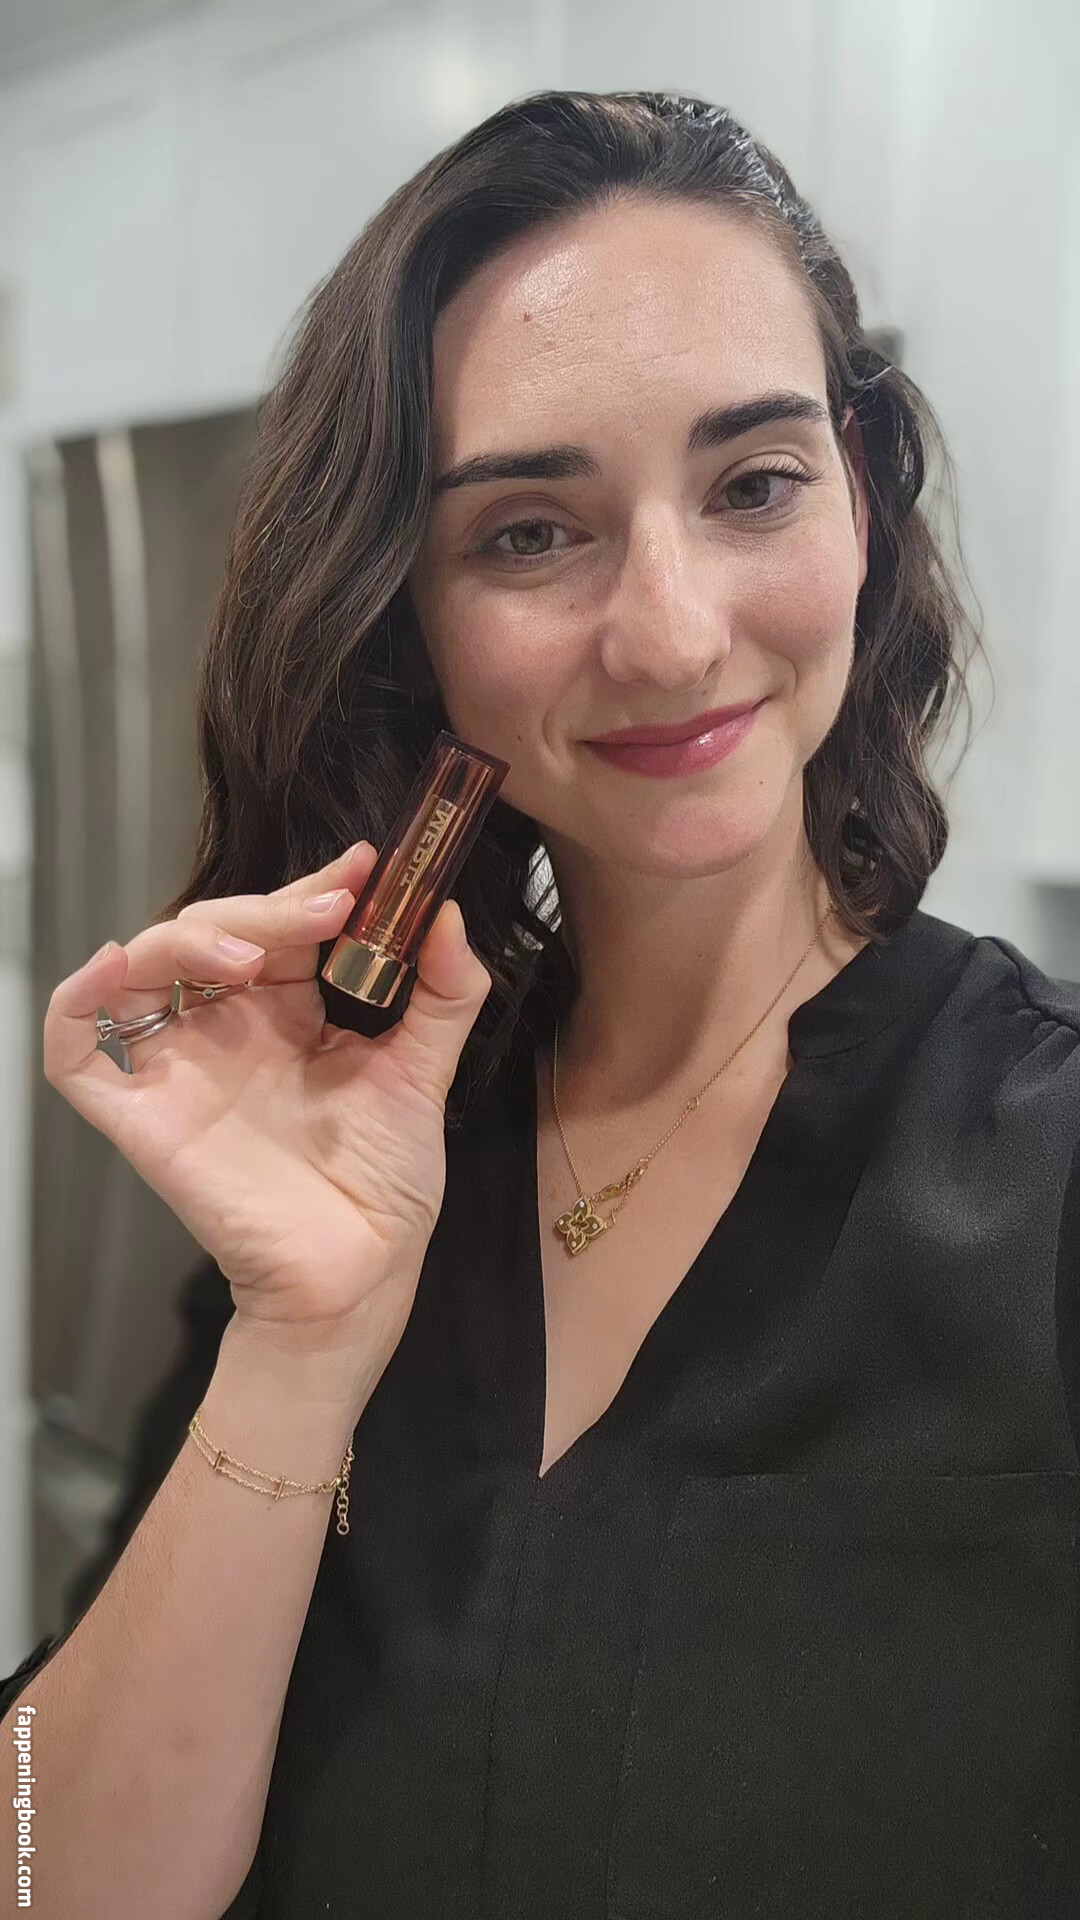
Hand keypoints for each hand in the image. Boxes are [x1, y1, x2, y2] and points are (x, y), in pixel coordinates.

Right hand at [43, 842, 492, 1381]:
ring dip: (187, 938)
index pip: (280, 925)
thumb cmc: (385, 1185)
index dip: (312, 888)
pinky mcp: (141, 1118)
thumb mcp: (425, 1073)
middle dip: (264, 909)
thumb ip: (444, 992)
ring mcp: (180, 1070)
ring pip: (145, 969)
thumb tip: (444, 912)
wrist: (360, 1274)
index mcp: (288, 1013)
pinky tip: (117, 965)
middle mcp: (227, 1030)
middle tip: (321, 910)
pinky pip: (78, 1052)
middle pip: (212, 932)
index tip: (363, 865)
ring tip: (249, 952)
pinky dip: (79, 1000)